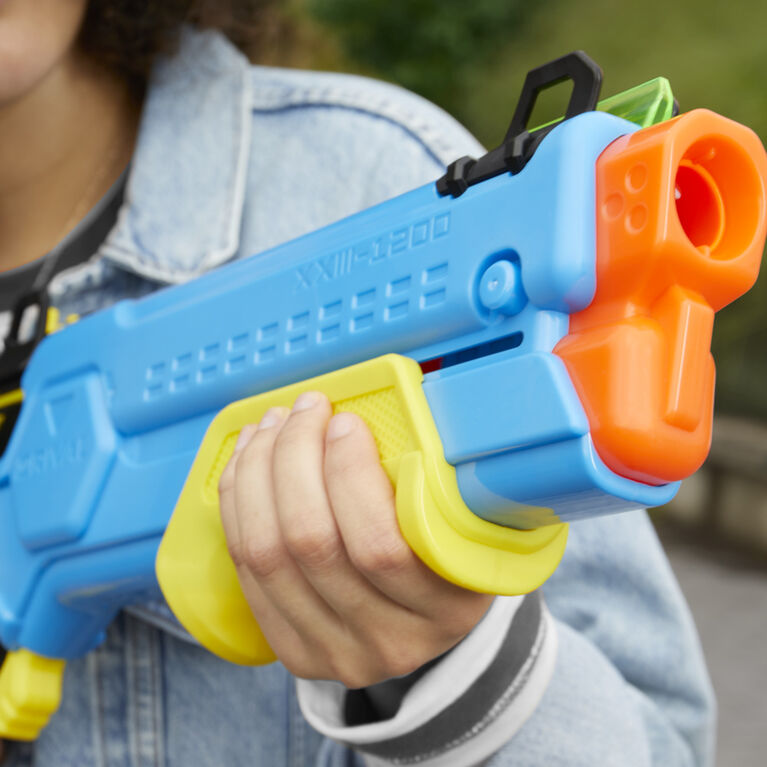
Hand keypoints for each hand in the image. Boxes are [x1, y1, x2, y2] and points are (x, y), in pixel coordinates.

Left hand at [218, 391, 492, 688]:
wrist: (428, 626)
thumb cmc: (446, 554)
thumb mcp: (464, 524)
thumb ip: (433, 480)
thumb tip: (384, 406)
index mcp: (444, 607)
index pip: (379, 544)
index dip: (348, 473)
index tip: (344, 421)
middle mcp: (387, 641)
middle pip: (311, 543)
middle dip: (295, 457)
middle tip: (304, 409)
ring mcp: (332, 650)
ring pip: (266, 554)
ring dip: (257, 473)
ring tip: (271, 425)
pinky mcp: (292, 648)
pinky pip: (245, 569)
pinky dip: (237, 504)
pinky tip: (247, 461)